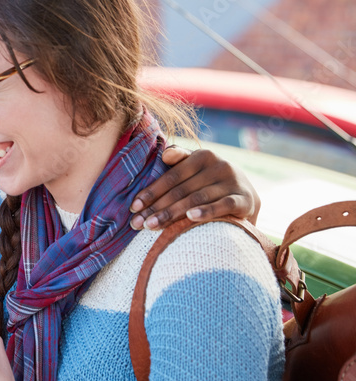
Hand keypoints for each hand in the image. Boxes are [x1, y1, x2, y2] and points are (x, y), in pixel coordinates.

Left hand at [129, 146, 260, 229]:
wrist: (246, 193)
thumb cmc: (210, 180)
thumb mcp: (196, 166)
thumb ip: (179, 157)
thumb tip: (164, 154)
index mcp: (203, 156)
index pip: (171, 176)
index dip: (151, 192)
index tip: (133, 207)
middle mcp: (219, 166)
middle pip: (180, 190)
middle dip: (156, 207)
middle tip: (137, 223)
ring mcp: (232, 182)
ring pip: (196, 199)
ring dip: (172, 214)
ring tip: (152, 226)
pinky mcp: (245, 199)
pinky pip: (223, 206)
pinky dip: (206, 211)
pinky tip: (189, 218)